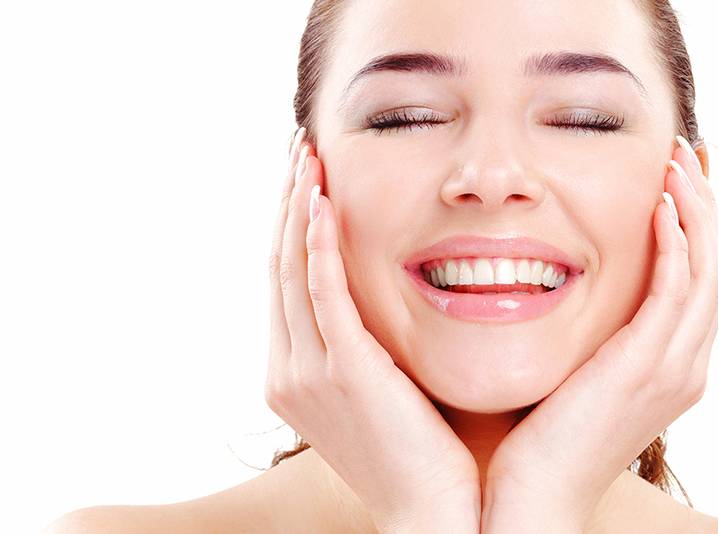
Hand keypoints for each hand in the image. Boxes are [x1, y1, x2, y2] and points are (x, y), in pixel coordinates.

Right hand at [266, 128, 480, 533]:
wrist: (436, 512)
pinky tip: (321, 201)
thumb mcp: (386, 388)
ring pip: (292, 271)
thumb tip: (389, 296)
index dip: (291, 224)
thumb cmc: (425, 450)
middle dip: (287, 201)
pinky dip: (316, 246)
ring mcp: (309, 373)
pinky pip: (322, 295)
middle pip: (279, 266)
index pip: (287, 282)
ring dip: (298, 207)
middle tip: (299, 147)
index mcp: (295, 373)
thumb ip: (371, 341)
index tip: (306, 176)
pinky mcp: (343, 373)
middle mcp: (289, 370)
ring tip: (307, 155)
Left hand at [481, 136, 717, 532]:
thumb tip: (570, 286)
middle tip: (679, 158)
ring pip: (710, 270)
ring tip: (672, 165)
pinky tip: (658, 204)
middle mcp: (686, 366)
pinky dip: (676, 241)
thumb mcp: (578, 373)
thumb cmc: (540, 437)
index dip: (697, 227)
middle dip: (704, 206)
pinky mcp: (647, 366)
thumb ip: (593, 332)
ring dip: (695, 210)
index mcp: (673, 367)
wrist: (532, 497)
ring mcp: (674, 368)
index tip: (672, 182)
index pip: (702, 282)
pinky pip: (678, 288)